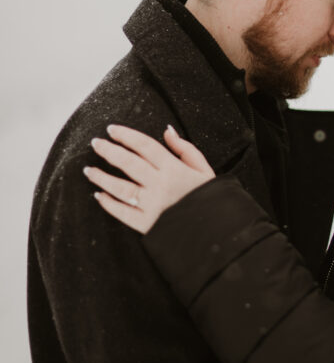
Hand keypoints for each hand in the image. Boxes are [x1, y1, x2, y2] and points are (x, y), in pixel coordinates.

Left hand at [84, 124, 214, 232]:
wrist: (216, 232)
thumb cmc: (211, 198)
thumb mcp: (204, 169)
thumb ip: (185, 149)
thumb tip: (166, 131)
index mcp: (174, 169)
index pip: (145, 146)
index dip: (126, 135)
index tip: (111, 130)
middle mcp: (160, 185)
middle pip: (129, 163)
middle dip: (109, 151)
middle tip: (95, 143)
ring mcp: (152, 205)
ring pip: (120, 187)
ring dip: (102, 178)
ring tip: (89, 170)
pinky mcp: (147, 224)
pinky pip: (123, 213)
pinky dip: (109, 204)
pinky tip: (99, 196)